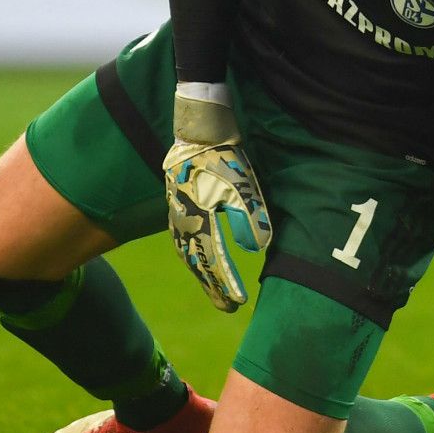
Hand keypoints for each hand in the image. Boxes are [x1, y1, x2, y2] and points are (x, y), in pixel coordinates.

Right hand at [164, 89, 271, 312]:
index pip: (211, 260)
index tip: (237, 304)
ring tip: (214, 287)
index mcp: (197, 218)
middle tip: (226, 306)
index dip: (223, 284)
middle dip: (212, 285)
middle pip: (196, 261)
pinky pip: (183, 236)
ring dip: (201, 271)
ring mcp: (177, 211)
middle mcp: (182, 219)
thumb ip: (249, 216)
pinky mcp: (178, 201)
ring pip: (187, 251)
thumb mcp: (241, 184)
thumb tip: (256, 248)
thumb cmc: (222, 155)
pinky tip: (200, 255)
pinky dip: (192, 253)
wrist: (198, 126)